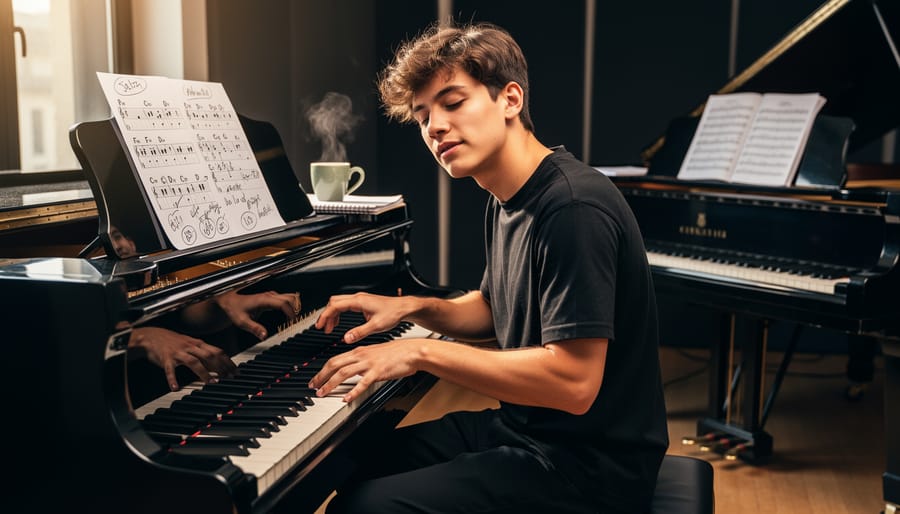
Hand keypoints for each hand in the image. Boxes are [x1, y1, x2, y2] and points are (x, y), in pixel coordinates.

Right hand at [129, 326, 236, 390]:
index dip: (228, 362)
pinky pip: (170, 369)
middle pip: (209, 355)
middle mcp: (190, 346)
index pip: (217, 351)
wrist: (151, 336)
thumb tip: (218, 366)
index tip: (236, 372)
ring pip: (194, 361)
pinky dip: (172, 379)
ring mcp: (178, 352)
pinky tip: (175, 388)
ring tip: (212, 382)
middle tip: (229, 378)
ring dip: (204, 372)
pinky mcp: (166, 358)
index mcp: (198, 343)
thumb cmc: (173, 342)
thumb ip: (203, 354)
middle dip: (221, 367)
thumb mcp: (191, 345)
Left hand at [215, 290, 300, 339]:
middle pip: (289, 298)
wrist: (228, 301)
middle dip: (295, 308)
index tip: (292, 321)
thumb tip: (265, 335)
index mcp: (264, 300)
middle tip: (295, 321)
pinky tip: (288, 313)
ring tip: (294, 317)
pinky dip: (290, 305)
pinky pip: (284, 298)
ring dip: (294, 305)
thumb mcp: (242, 321)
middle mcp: (268, 296)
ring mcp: (269, 295)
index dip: (290, 312)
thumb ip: (254, 328)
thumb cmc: (234, 309)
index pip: (284, 303)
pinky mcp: (269, 297)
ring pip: (288, 296)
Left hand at [308, 338, 423, 401]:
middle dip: (321, 376)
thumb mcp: (375, 354)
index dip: (323, 370)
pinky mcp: (378, 372)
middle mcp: (362, 356)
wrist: (412, 351)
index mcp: (360, 351)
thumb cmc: (397, 353)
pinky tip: (346, 398)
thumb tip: (355, 370)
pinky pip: (362, 383)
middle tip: (313, 386)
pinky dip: (352, 391)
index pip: (336, 359)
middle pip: (334, 364)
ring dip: (330, 383)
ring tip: (322, 393)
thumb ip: (363, 361)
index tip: (317, 379)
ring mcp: (369, 364)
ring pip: (343, 373)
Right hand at [315, 292, 410, 343]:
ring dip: (332, 314)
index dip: (325, 316)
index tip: (320, 325)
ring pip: (338, 303)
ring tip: (330, 328)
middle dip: (326, 315)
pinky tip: (340, 323)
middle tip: (322, 327)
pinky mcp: (362, 302)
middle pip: (334, 302)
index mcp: (359, 301)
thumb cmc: (393, 313)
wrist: (403, 308)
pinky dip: (339, 313)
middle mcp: (358, 298)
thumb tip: (346, 338)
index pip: (335, 306)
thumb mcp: (376, 326)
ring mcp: (360, 299)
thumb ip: (360, 332)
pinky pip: (345, 305)